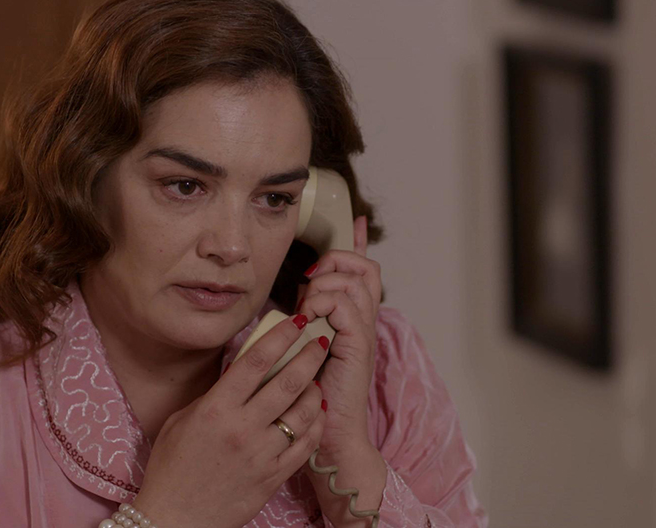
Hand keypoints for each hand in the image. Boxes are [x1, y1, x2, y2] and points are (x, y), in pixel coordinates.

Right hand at [132, 314, 327, 527]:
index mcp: (216, 409)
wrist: (175, 520)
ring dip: (316, 390)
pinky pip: (306, 445)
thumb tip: (243, 369)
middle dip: (310, 355)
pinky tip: (317, 412)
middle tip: (320, 341)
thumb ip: (216, 394)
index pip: (257, 361)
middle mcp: (242, 428)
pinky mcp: (273, 477)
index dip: (281, 336)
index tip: (297, 322)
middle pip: (289, 382)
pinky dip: (316, 424)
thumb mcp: (183, 420)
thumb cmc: (173, 468)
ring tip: (317, 379)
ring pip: (304, 412)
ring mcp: (262, 455)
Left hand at [295, 215, 381, 454]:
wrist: (329, 436)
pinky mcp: (357, 346)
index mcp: (353, 320)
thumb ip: (304, 323)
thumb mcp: (305, 349)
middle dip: (336, 260)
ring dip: (325, 285)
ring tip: (306, 306)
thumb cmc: (312, 397)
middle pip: (365, 268)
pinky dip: (324, 303)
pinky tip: (309, 318)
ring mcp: (363, 333)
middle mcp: (364, 322)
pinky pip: (345, 306)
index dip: (358, 243)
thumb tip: (290, 301)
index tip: (351, 220)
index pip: (363, 272)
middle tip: (311, 278)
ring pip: (354, 283)